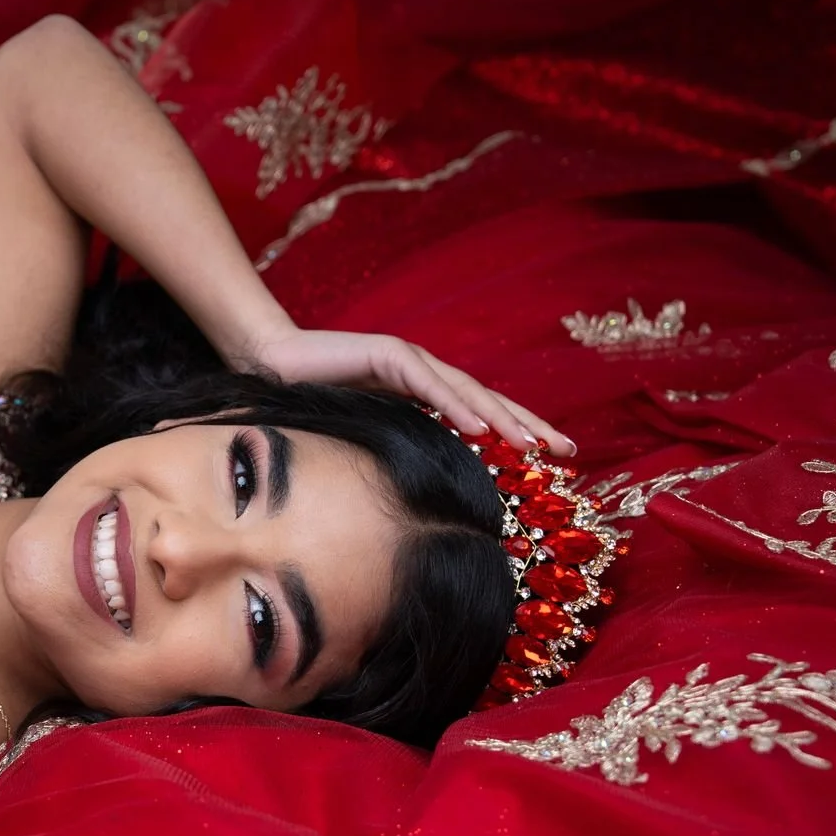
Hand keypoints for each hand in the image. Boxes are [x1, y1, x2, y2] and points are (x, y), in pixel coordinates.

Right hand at [250, 327, 575, 456]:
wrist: (268, 364)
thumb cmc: (312, 402)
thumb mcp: (369, 430)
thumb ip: (402, 442)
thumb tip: (432, 480)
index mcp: (425, 392)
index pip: (482, 413)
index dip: (520, 431)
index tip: (556, 456)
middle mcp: (426, 372)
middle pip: (489, 401)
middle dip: (530, 425)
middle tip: (568, 450)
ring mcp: (410, 360)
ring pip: (468, 393)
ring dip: (505, 420)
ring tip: (535, 445)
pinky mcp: (387, 354)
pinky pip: (430, 386)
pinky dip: (458, 407)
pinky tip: (482, 428)